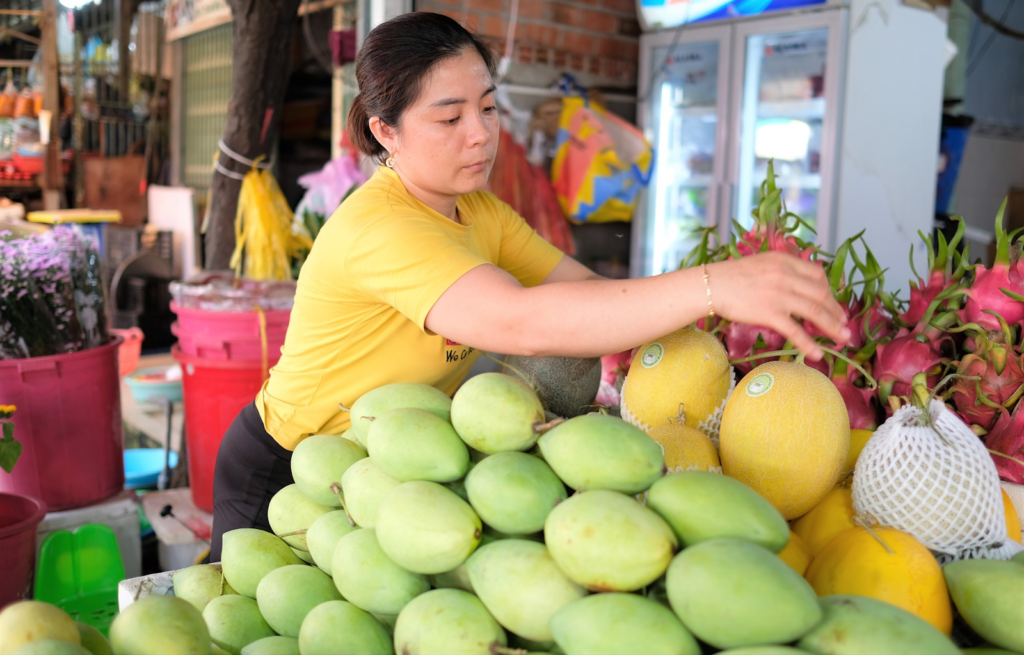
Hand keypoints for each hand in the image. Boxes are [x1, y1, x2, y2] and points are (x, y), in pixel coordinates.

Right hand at [706, 253, 849, 360]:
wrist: (711, 285)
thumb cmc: (732, 276)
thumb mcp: (762, 263)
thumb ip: (783, 270)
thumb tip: (800, 285)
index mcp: (785, 261)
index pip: (817, 275)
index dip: (830, 291)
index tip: (834, 304)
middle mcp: (786, 275)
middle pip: (821, 294)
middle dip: (836, 312)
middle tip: (844, 325)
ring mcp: (779, 294)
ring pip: (814, 312)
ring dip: (831, 327)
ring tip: (842, 339)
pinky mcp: (769, 313)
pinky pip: (794, 330)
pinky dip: (808, 343)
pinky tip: (817, 354)